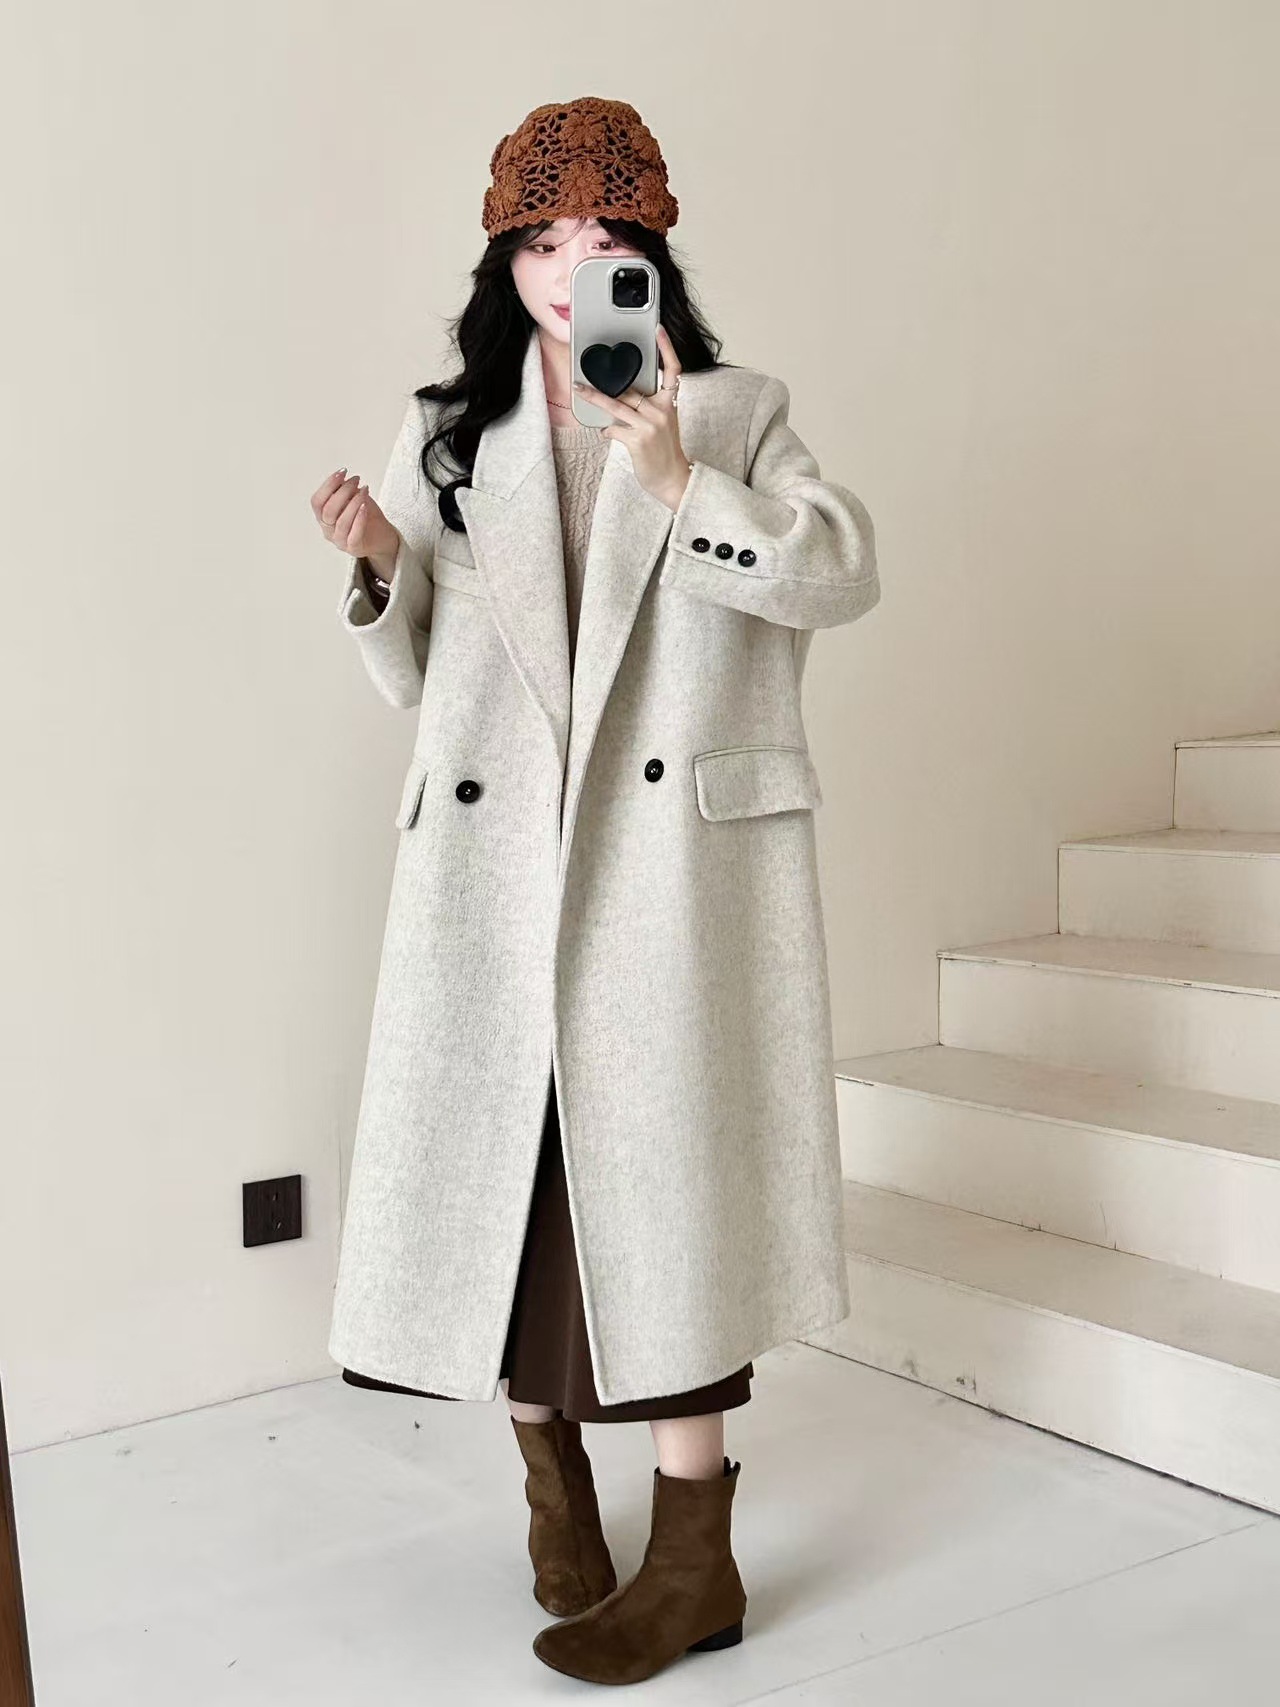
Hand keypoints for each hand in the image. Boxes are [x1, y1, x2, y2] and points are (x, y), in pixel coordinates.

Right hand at [311, 469, 400, 578]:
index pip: (317, 502)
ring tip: (364, 490)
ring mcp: (340, 541)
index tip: (342, 472)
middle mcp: (328, 531)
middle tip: (356, 480)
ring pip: (341, 522)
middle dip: (342, 491)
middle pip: (328, 511)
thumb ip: (346, 490)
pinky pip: (354, 534)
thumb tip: (341, 477)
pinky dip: (359, 519)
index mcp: (323, 518)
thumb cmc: (367, 517)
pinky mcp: (354, 548)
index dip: (328, 485)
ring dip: (353, 502)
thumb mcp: (355, 499)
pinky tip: (365, 507)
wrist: (383, 537)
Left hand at [572, 324, 691, 511]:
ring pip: (616, 404)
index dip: (667, 348)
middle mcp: (662, 411)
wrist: (672, 479)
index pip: (673, 370)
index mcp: (670, 403)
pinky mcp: (638, 440)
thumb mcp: (662, 424)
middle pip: (630, 389)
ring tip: (578, 389)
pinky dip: (607, 431)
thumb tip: (618, 399)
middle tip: (586, 376)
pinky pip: (614, 429)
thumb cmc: (663, 451)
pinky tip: (608, 433)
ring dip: (594, 398)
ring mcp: (650, 425)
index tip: (658, 330)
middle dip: (607, 384)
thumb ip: (646, 408)